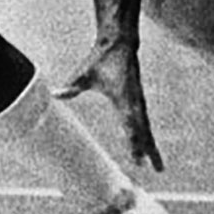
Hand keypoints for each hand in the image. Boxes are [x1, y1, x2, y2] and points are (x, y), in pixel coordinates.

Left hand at [54, 35, 163, 171]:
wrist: (119, 43)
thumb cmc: (102, 58)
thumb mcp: (84, 73)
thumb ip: (72, 86)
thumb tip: (55, 94)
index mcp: (125, 99)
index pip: (131, 126)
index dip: (134, 144)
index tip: (137, 160)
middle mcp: (135, 102)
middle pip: (144, 131)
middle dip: (149, 150)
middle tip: (158, 170)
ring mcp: (138, 100)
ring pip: (146, 127)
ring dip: (151, 145)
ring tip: (157, 164)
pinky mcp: (137, 98)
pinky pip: (143, 121)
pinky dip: (146, 134)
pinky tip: (146, 143)